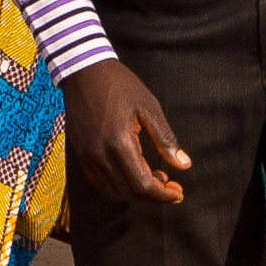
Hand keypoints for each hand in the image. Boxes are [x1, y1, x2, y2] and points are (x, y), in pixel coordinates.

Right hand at [64, 61, 191, 204]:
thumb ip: (166, 140)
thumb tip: (184, 165)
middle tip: (172, 186)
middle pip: (130, 192)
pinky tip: (132, 175)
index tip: (179, 193)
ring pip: (114, 190)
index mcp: (120, 143)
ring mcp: (87, 156)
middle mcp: (100, 155)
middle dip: (154, 195)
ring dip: (136, 191)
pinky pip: (99, 181)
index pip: (143, 184)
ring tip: (155, 178)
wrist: (84, 71)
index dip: (163, 195)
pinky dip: (118, 185)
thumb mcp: (149, 107)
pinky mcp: (81, 153)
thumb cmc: (120, 85)